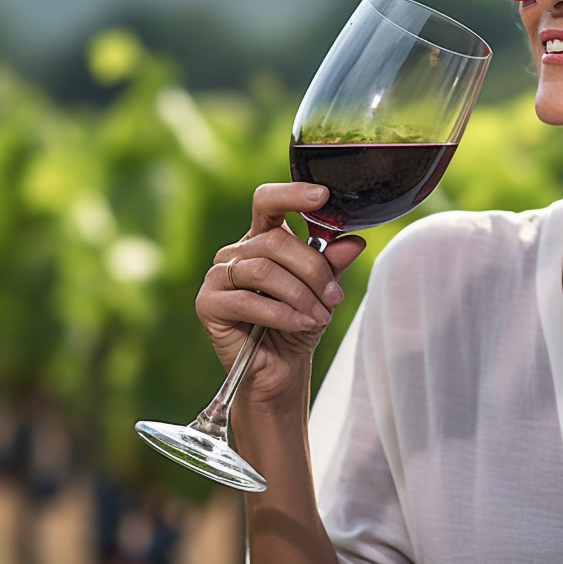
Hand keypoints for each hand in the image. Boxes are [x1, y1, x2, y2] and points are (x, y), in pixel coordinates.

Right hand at [195, 182, 364, 405]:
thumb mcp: (323, 292)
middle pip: (276, 241)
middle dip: (313, 269)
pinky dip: (282, 313)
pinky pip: (247, 300)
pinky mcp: (208, 303)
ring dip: (300, 295)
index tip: (322, 195)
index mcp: (263, 238)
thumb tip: (354, 242)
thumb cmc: (298, 324)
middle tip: (334, 296)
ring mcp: (218, 276)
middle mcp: (237, 252)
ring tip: (319, 315)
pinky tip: (301, 324)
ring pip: (264, 270)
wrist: (280, 370)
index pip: (268, 202)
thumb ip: (333, 265)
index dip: (292, 193)